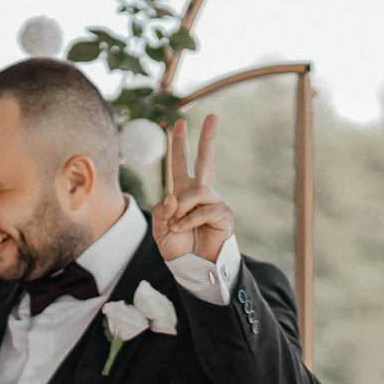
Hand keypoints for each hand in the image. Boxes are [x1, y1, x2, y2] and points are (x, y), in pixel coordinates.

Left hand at [152, 115, 233, 263]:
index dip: (179, 144)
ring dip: (181, 210)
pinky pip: (202, 210)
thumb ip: (162, 212)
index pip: (180, 163)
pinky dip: (188, 221)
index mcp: (183, 193)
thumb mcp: (160, 230)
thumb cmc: (178, 248)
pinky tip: (185, 230)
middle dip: (208, 138)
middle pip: (205, 160)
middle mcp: (201, 193)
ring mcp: (214, 202)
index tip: (179, 122)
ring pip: (195, 192)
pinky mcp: (223, 214)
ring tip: (176, 227)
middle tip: (213, 116)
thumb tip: (175, 196)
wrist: (194, 267)